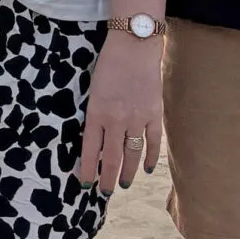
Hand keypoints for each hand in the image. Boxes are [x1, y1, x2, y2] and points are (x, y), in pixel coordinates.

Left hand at [78, 33, 162, 190]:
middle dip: (107, 179)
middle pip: (111, 159)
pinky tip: (145, 168)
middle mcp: (116, 120)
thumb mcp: (93, 91)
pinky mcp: (154, 114)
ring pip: (132, 155)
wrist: (133, 45)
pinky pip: (152, 142)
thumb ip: (94, 116)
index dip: (88, 170)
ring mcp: (138, 118)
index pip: (90, 150)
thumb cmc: (108, 65)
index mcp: (96, 113)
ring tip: (121, 185)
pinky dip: (149, 158)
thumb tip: (95, 142)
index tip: (85, 183)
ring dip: (127, 173)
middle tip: (105, 193)